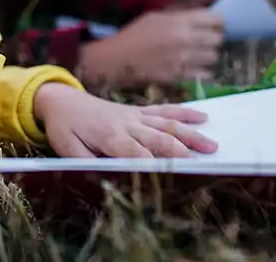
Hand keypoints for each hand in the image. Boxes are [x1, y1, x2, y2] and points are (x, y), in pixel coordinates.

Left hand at [33, 83, 216, 157]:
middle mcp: (126, 124)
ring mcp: (135, 116)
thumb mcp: (68, 149)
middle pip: (157, 138)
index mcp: (109, 136)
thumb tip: (105, 175)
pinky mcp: (138, 111)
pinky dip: (183, 113)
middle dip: (179, 150)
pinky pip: (164, 111)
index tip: (169, 173)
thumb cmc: (65, 128)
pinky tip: (203, 117)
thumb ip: (86, 161)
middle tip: (201, 162)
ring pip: (167, 124)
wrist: (63, 101)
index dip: (151, 162)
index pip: (134, 152)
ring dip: (190, 134)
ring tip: (212, 144)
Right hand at [76, 9, 222, 87]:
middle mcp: (187, 40)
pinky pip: (206, 73)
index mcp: (180, 22)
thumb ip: (180, 14)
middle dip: (214, 37)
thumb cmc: (135, 34)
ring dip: (209, 54)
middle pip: (217, 38)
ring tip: (199, 53)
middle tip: (206, 38)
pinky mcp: (182, 76)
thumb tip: (199, 12)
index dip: (216, 21)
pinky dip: (203, 70)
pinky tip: (195, 66)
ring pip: (214, 56)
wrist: (119, 59)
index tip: (212, 23)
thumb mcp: (156, 16)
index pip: (215, 18)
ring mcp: (185, 60)